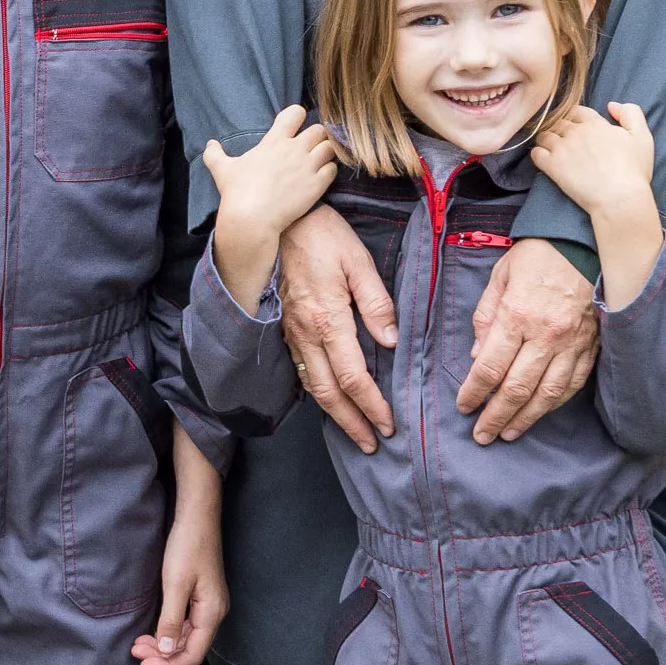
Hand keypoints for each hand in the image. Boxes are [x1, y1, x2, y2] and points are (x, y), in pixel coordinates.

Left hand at [138, 475, 227, 664]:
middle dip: (162, 654)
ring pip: (185, 635)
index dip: (168, 664)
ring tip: (138, 644)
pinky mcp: (199, 596)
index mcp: (211, 613)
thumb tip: (166, 650)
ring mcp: (207, 604)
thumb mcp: (175, 584)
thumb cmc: (188, 547)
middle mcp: (213, 613)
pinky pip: (184, 623)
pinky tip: (152, 630)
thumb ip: (171, 619)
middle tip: (135, 652)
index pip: (193, 654)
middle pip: (189, 646)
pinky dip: (167, 630)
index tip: (143, 663)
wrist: (196, 517)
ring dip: (163, 643)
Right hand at [199, 106, 343, 308]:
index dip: (298, 116)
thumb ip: (215, 154)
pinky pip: (333, 169)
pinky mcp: (317, 185)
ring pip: (330, 148)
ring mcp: (308, 166)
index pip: (295, 113)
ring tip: (318, 162)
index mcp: (274, 141)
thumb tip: (209, 144)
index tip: (295, 126)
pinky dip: (329, 171)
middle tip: (310, 148)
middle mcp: (294, 149)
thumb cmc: (236, 192)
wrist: (252, 219)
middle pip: (319, 130)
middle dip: (316, 137)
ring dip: (325, 153)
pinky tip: (320, 178)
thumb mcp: (221, 169)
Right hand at [276, 204, 400, 449]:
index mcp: (327, 319)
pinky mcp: (284, 327)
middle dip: (351, 422)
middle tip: (371, 444)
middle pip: (328, 392)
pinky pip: (301, 369)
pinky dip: (317, 392)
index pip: (352, 376)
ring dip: (333, 413)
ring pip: (311, 385)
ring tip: (353, 430)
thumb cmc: (322, 235)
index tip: (388, 423)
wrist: (276, 221)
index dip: (371, 404)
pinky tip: (329, 398)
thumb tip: (389, 340)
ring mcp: (291, 332)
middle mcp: (305, 333)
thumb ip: (376, 302)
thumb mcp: (357, 261)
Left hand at [459, 233, 605, 442]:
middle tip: (482, 435)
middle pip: (517, 388)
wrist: (585, 241)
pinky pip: (573, 384)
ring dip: (526, 418)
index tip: (464, 407)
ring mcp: (571, 343)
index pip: (490, 367)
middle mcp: (545, 335)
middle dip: (496, 416)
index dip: (474, 392)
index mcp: (517, 315)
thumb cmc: (537, 255)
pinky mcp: (590, 346)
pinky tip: (541, 412)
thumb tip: (479, 357)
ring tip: (508, 433)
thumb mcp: (500, 277)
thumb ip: (485, 318)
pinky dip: (555, 403)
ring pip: (547, 393)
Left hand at [528, 99, 656, 219]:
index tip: (577, 128)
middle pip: (558, 122)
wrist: (620, 198)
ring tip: (552, 150)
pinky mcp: (552, 166)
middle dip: (559, 129)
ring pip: (544, 135)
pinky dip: (538, 155)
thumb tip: (611, 105)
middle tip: (563, 141)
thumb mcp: (642, 137)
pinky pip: (536, 153)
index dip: (575, 118)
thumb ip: (631, 113)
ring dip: (546, 140)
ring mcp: (562, 148)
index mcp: (595, 124)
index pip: (577, 111)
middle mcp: (576, 132)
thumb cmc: (634, 171)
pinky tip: (545, 161)